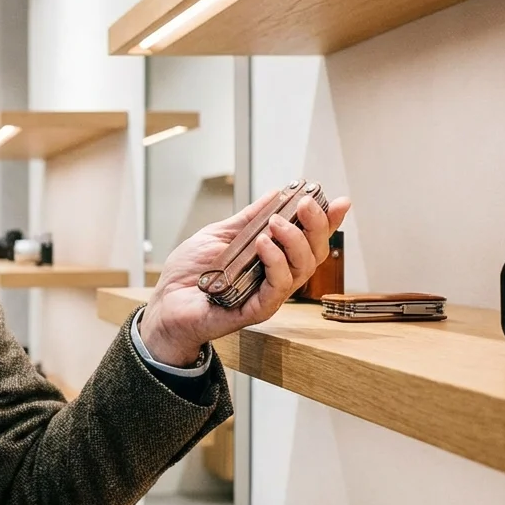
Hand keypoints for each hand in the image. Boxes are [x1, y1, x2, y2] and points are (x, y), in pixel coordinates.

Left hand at [139, 184, 351, 365]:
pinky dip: (275, 262)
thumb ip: (249, 219)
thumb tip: (276, 194)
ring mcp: (267, 295)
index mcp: (270, 259)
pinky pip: (277, 288)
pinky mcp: (255, 310)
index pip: (307, 240)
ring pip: (301, 270)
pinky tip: (263, 244)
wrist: (163, 303)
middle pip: (313, 254)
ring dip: (293, 241)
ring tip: (275, 223)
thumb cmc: (188, 274)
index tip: (340, 201)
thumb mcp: (218, 234)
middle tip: (305, 203)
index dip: (327, 223)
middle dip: (315, 225)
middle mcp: (275, 278)